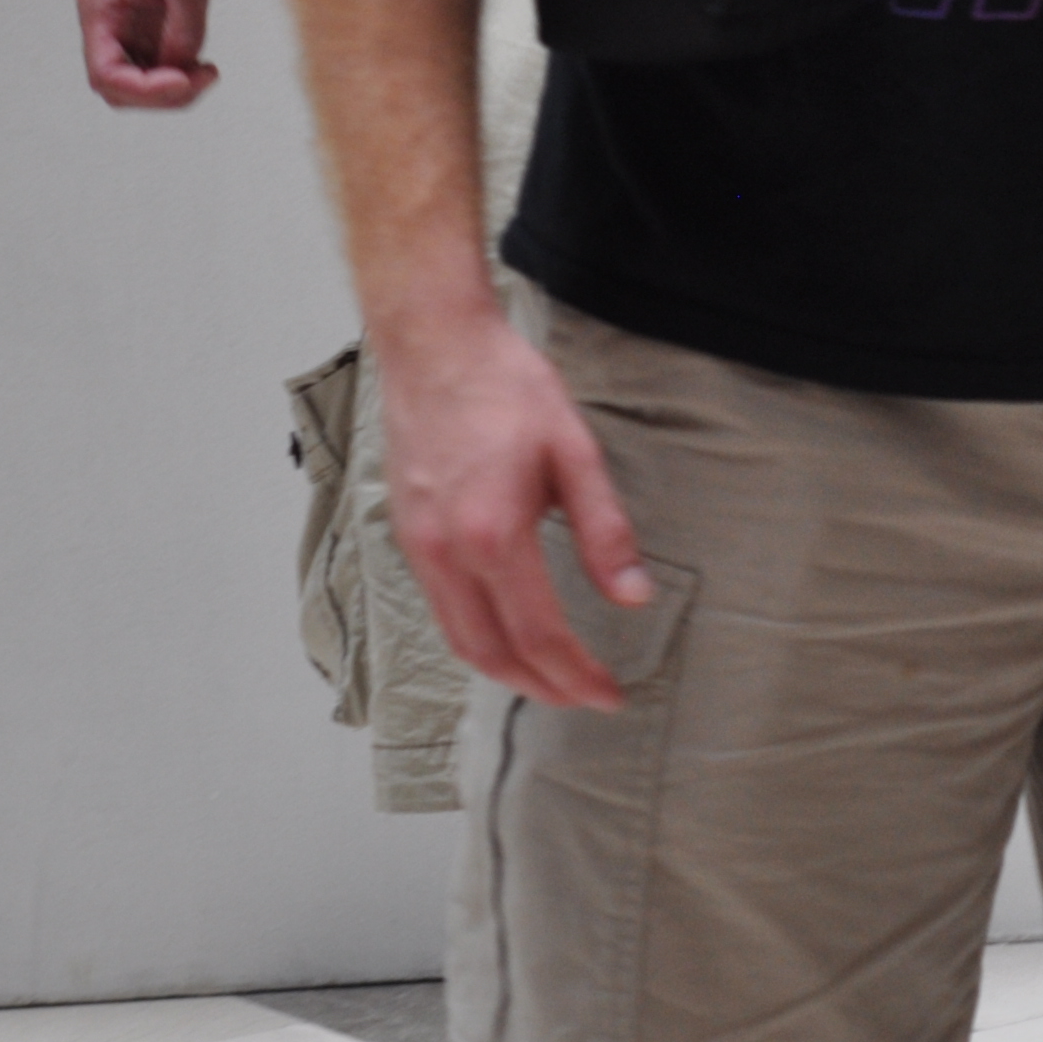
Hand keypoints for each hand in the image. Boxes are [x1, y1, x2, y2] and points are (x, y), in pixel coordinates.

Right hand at [76, 0, 231, 105]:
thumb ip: (182, 31)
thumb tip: (179, 69)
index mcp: (101, 4)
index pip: (105, 73)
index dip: (143, 89)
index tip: (184, 80)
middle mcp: (108, 16)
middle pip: (119, 82)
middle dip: (159, 93)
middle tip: (202, 79)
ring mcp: (129, 18)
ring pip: (139, 75)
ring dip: (171, 84)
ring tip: (208, 71)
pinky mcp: (150, 15)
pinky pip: (156, 58)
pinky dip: (178, 69)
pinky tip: (203, 63)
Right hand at [378, 305, 654, 710]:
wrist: (434, 343)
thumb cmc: (504, 385)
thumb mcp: (573, 450)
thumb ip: (604, 531)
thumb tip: (633, 596)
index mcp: (493, 534)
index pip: (539, 635)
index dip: (577, 676)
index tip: (611, 693)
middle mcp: (447, 551)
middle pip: (492, 655)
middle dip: (542, 689)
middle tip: (585, 699)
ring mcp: (419, 545)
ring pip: (458, 639)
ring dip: (506, 672)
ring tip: (550, 680)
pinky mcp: (409, 533)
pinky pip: (440, 608)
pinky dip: (475, 638)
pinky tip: (505, 632)